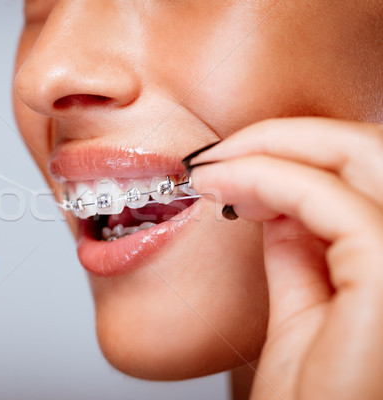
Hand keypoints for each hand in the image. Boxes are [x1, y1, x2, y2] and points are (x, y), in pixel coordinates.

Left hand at [186, 118, 382, 399]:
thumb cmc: (316, 398)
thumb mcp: (307, 305)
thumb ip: (302, 248)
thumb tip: (277, 196)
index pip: (368, 168)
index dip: (297, 149)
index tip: (232, 160)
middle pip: (369, 149)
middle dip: (284, 137)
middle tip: (216, 155)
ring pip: (355, 156)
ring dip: (268, 150)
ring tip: (209, 171)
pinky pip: (326, 199)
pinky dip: (266, 179)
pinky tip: (221, 188)